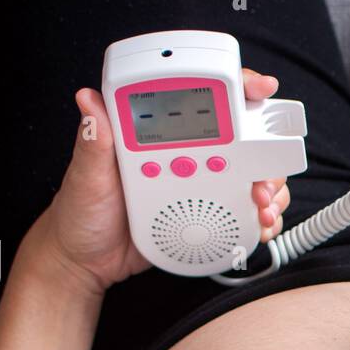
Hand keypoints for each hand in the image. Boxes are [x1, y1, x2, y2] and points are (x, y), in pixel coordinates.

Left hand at [32, 69, 293, 295]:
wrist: (85, 261)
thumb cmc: (81, 213)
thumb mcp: (85, 175)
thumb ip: (94, 142)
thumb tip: (90, 101)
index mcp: (159, 135)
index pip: (202, 100)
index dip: (237, 88)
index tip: (259, 91)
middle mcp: (185, 156)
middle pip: (243, 140)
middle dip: (267, 152)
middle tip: (263, 178)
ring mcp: (198, 187)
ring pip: (250, 177)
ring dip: (268, 189)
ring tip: (262, 207)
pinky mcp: (204, 218)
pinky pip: (241, 213)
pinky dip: (259, 218)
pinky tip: (260, 226)